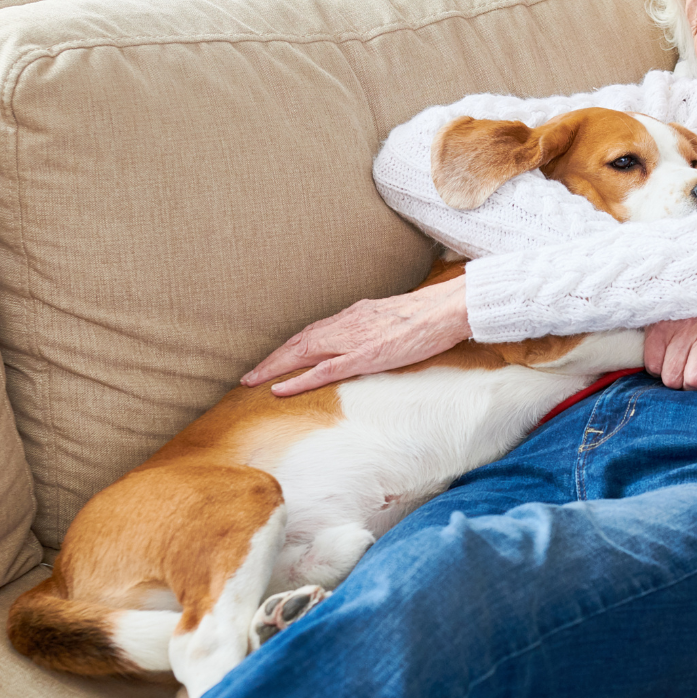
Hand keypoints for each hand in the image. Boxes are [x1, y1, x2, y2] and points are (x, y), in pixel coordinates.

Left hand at [243, 278, 471, 396]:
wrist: (448, 308)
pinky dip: (297, 380)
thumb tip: (371, 340)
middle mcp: (346, 324)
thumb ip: (377, 330)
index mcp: (354, 316)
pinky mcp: (363, 356)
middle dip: (272, 360)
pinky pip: (323, 371)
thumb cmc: (430, 316)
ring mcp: (353, 340)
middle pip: (299, 343)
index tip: (272, 361)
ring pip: (302, 354)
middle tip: (248, 377)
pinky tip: (279, 389)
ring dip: (274, 368)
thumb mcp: (395, 321)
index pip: (312, 332)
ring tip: (252, 382)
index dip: (289, 348)